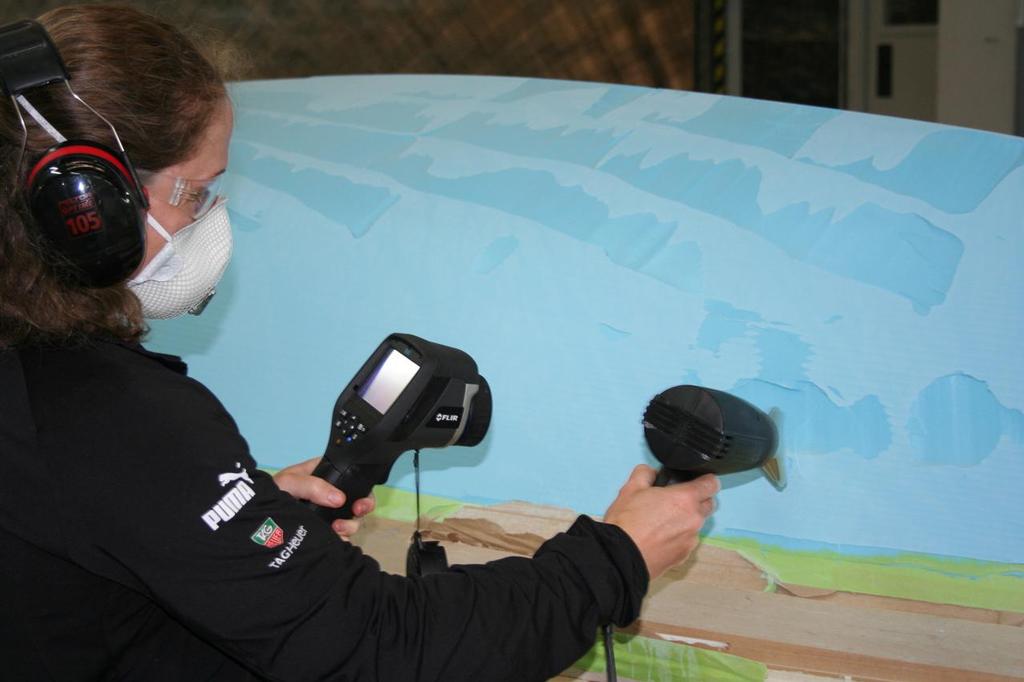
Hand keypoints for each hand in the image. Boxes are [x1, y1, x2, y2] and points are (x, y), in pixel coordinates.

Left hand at [273, 457, 375, 541]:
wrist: (255, 522)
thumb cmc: (271, 492)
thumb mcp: (288, 481)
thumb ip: (312, 486)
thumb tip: (340, 499)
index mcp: (324, 475)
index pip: (350, 475)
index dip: (361, 485)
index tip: (361, 499)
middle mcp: (329, 494)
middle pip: (357, 499)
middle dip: (362, 507)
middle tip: (357, 513)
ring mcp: (328, 513)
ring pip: (351, 518)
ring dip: (350, 525)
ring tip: (338, 529)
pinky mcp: (323, 530)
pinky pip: (341, 535)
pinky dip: (342, 538)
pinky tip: (335, 539)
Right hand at [603, 465, 718, 578]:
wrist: (620, 556)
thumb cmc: (627, 523)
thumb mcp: (630, 488)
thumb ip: (645, 473)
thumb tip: (651, 473)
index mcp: (685, 499)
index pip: (711, 484)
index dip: (706, 480)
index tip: (699, 481)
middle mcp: (693, 519)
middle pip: (708, 505)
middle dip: (697, 500)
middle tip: (675, 500)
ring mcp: (690, 540)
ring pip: (697, 524)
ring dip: (686, 520)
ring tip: (662, 522)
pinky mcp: (684, 556)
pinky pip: (688, 541)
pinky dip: (679, 537)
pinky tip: (660, 537)